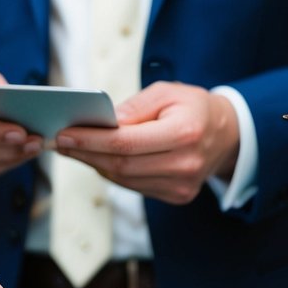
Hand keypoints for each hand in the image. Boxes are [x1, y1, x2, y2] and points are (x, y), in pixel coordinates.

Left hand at [55, 82, 239, 204]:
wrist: (226, 135)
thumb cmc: (193, 108)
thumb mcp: (167, 92)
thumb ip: (134, 107)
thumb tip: (102, 122)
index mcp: (185, 133)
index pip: (126, 142)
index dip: (91, 140)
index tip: (64, 133)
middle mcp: (185, 164)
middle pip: (121, 165)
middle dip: (86, 153)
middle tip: (60, 141)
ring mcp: (182, 185)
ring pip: (124, 179)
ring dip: (95, 164)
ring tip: (75, 148)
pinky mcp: (177, 195)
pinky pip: (135, 186)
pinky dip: (113, 172)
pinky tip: (98, 158)